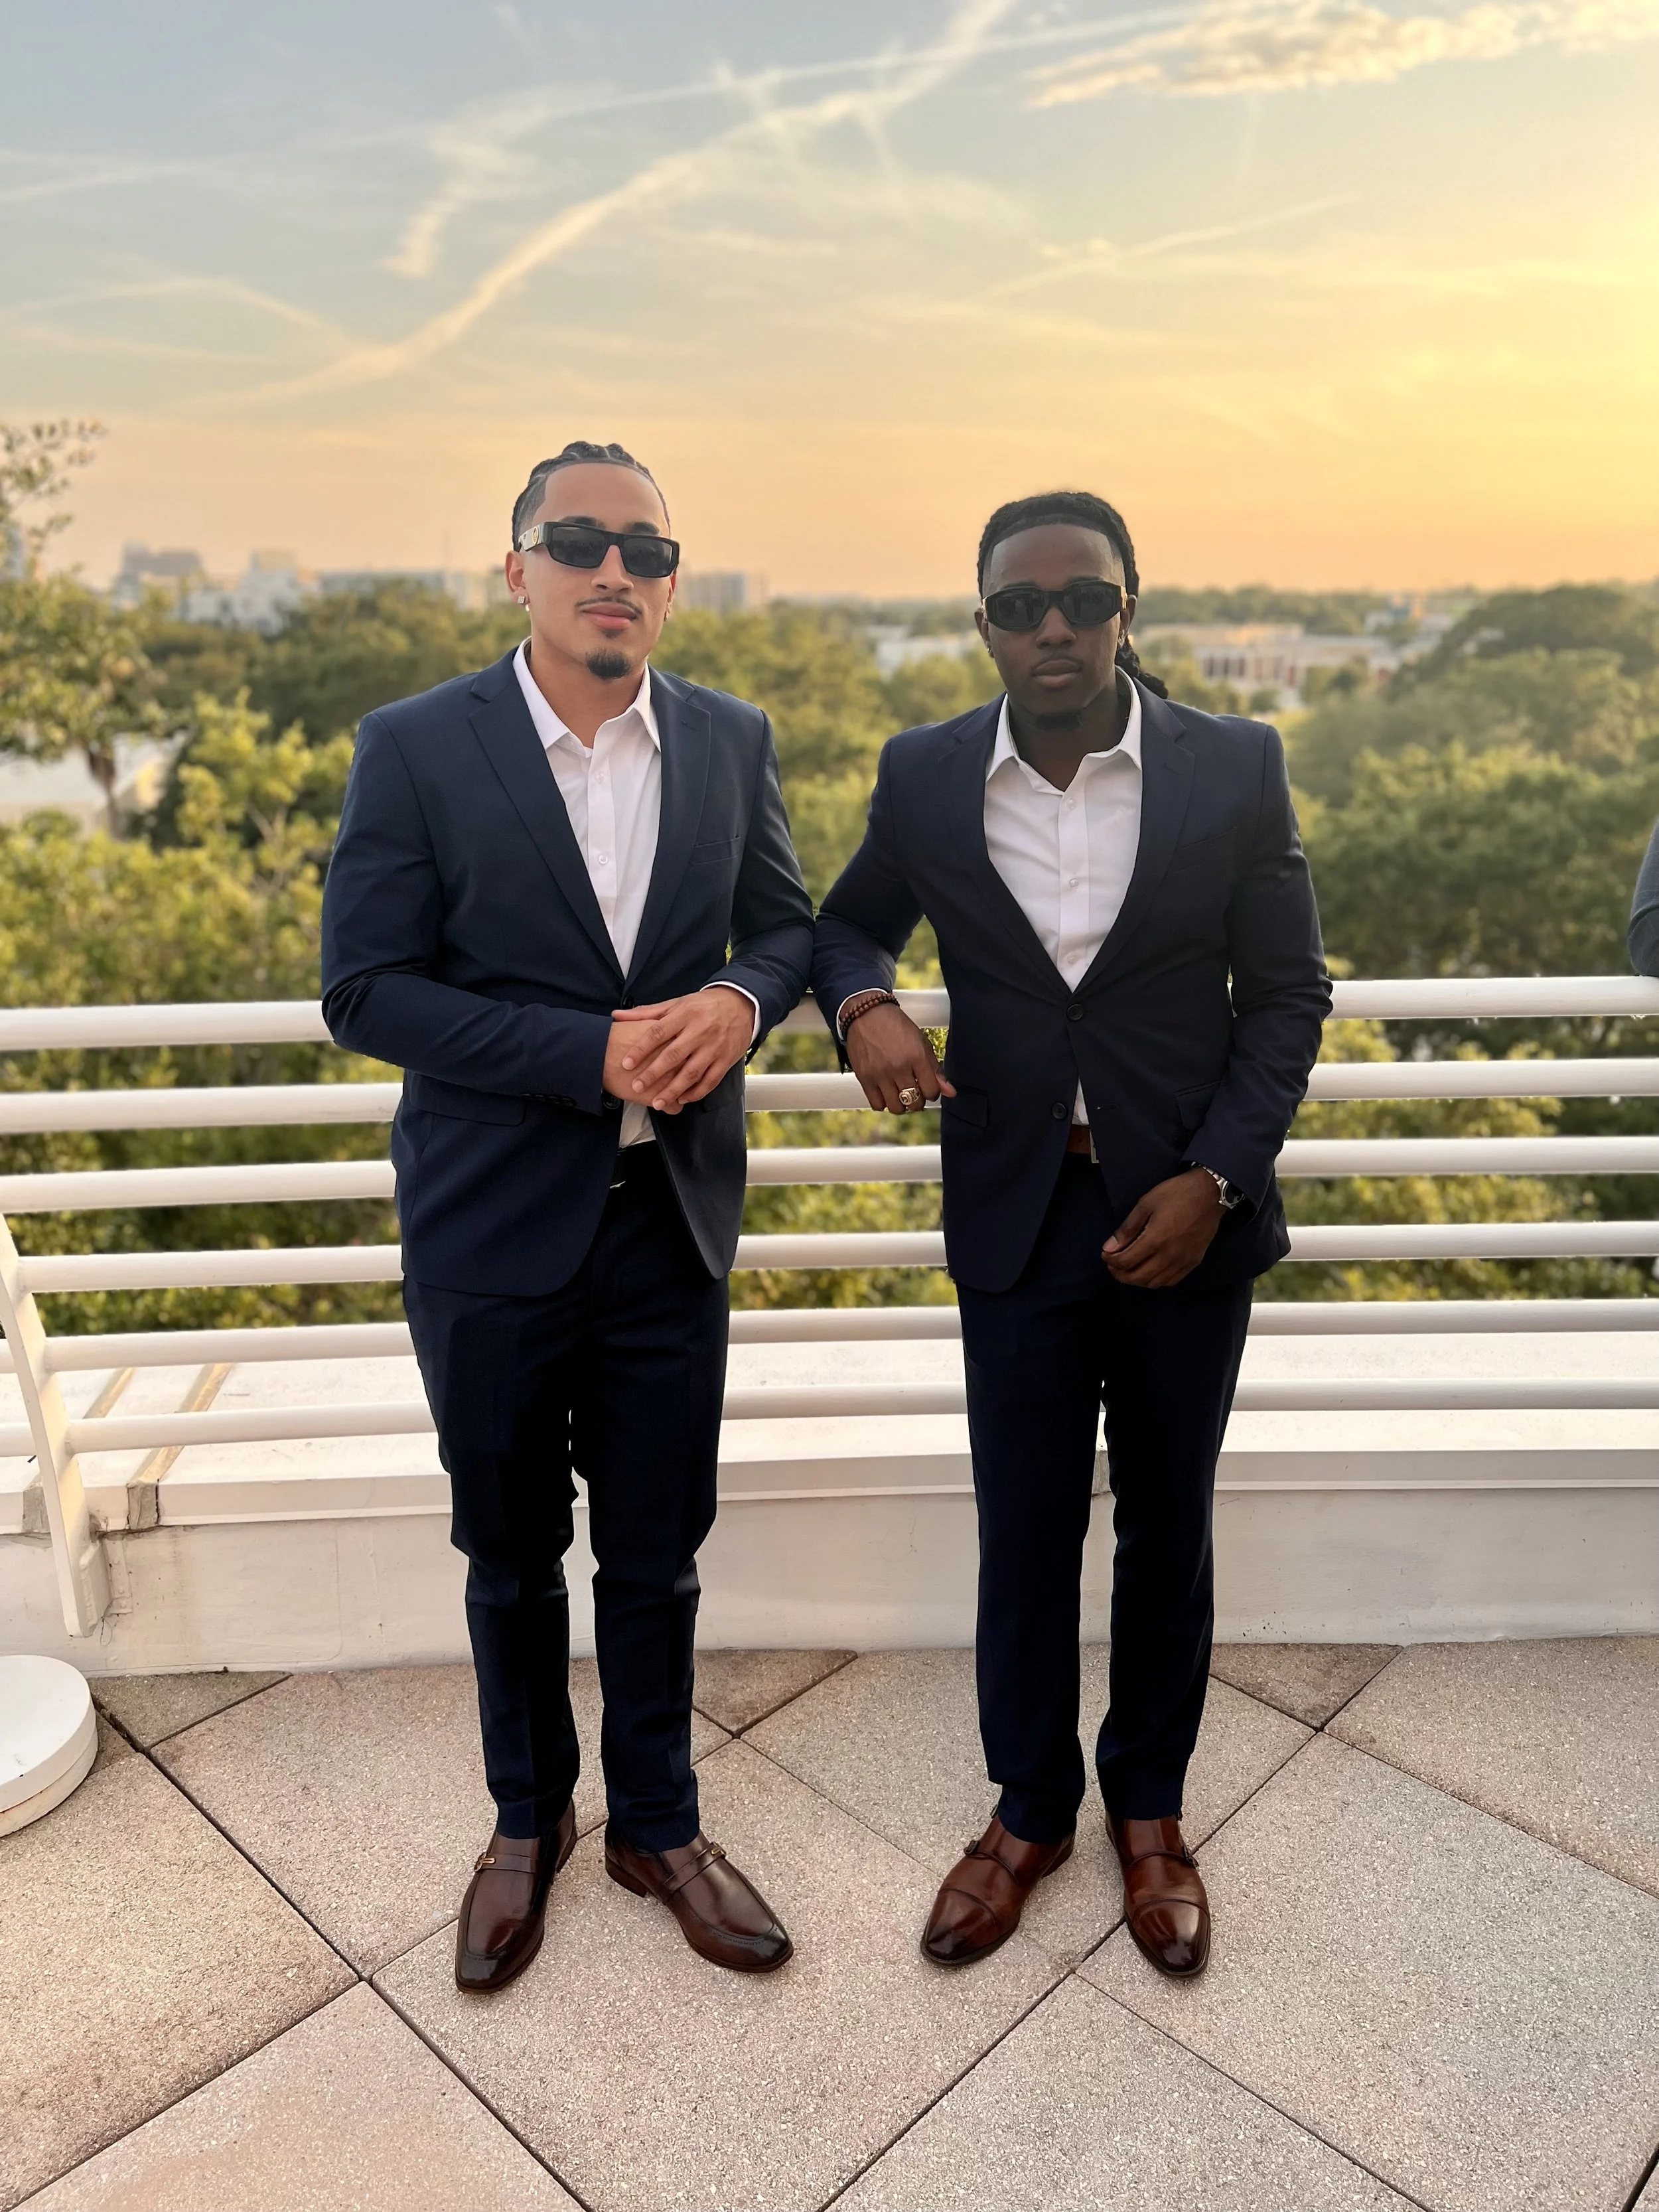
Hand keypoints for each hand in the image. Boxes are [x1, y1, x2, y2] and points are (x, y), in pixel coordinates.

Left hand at [604, 987, 753, 1112]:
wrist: (741, 1004)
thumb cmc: (703, 1005)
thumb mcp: (676, 1003)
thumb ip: (646, 1013)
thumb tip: (616, 1016)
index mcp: (684, 1014)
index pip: (658, 1033)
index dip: (641, 1049)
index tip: (626, 1063)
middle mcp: (700, 1031)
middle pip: (673, 1055)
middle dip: (653, 1073)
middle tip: (637, 1086)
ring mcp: (714, 1047)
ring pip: (692, 1072)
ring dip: (673, 1089)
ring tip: (657, 1102)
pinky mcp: (726, 1060)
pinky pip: (710, 1080)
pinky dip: (696, 1092)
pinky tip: (682, 1099)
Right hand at [844, 1001, 955, 1113]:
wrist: (867, 1014)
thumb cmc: (895, 1026)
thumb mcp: (921, 1042)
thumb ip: (935, 1069)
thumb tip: (950, 1092)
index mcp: (916, 1056)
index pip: (932, 1091)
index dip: (932, 1093)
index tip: (928, 1088)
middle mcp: (899, 1067)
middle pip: (915, 1103)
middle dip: (918, 1101)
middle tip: (914, 1091)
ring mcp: (880, 1074)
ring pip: (896, 1107)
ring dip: (901, 1105)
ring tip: (900, 1094)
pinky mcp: (864, 1077)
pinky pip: (877, 1104)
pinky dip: (883, 1103)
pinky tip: (886, 1093)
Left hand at [1102, 1168, 1224, 1287]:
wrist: (1210, 1193)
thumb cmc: (1176, 1194)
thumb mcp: (1146, 1204)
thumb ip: (1127, 1229)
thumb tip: (1110, 1248)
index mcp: (1155, 1239)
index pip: (1126, 1261)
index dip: (1111, 1261)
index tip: (1105, 1255)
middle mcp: (1169, 1256)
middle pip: (1138, 1278)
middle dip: (1120, 1275)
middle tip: (1113, 1265)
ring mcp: (1183, 1261)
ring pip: (1154, 1283)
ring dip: (1137, 1280)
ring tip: (1129, 1269)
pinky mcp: (1194, 1262)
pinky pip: (1171, 1281)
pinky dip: (1156, 1281)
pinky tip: (1150, 1272)